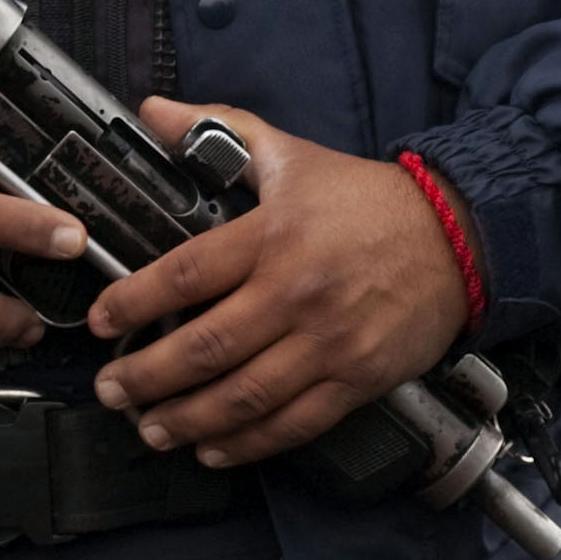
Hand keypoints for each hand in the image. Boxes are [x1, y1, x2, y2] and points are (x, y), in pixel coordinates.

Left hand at [83, 103, 472, 463]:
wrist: (459, 238)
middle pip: (206, 347)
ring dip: (187, 419)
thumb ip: (218, 131)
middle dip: (147, 377)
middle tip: (111, 390)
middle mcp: (297, 293)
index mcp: (274, 236)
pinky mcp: (357, 379)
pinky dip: (248, 443)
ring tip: (150, 428)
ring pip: (244, 396)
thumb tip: (152, 111)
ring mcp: (328, 343)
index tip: (101, 321)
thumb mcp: (291, 154)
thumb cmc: (368, 200)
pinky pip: (293, 423)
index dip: (135, 302)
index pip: (188, 274)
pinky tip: (212, 448)